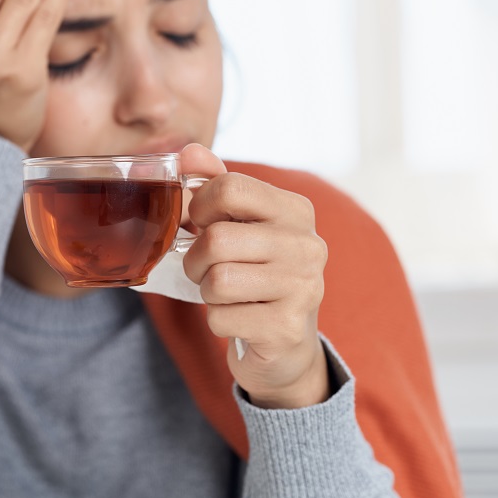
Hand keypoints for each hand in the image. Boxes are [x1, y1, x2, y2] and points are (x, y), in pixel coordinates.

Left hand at [181, 145, 330, 408]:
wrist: (286, 344)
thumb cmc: (256, 275)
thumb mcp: (240, 225)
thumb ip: (216, 185)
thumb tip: (188, 152)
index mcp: (296, 211)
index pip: (230, 187)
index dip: (199, 207)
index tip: (201, 224)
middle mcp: (308, 246)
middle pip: (217, 239)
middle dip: (195, 259)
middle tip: (206, 270)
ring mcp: (304, 289)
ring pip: (217, 281)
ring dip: (207, 292)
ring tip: (225, 295)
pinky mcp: (288, 328)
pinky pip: (221, 319)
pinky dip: (217, 322)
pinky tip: (240, 320)